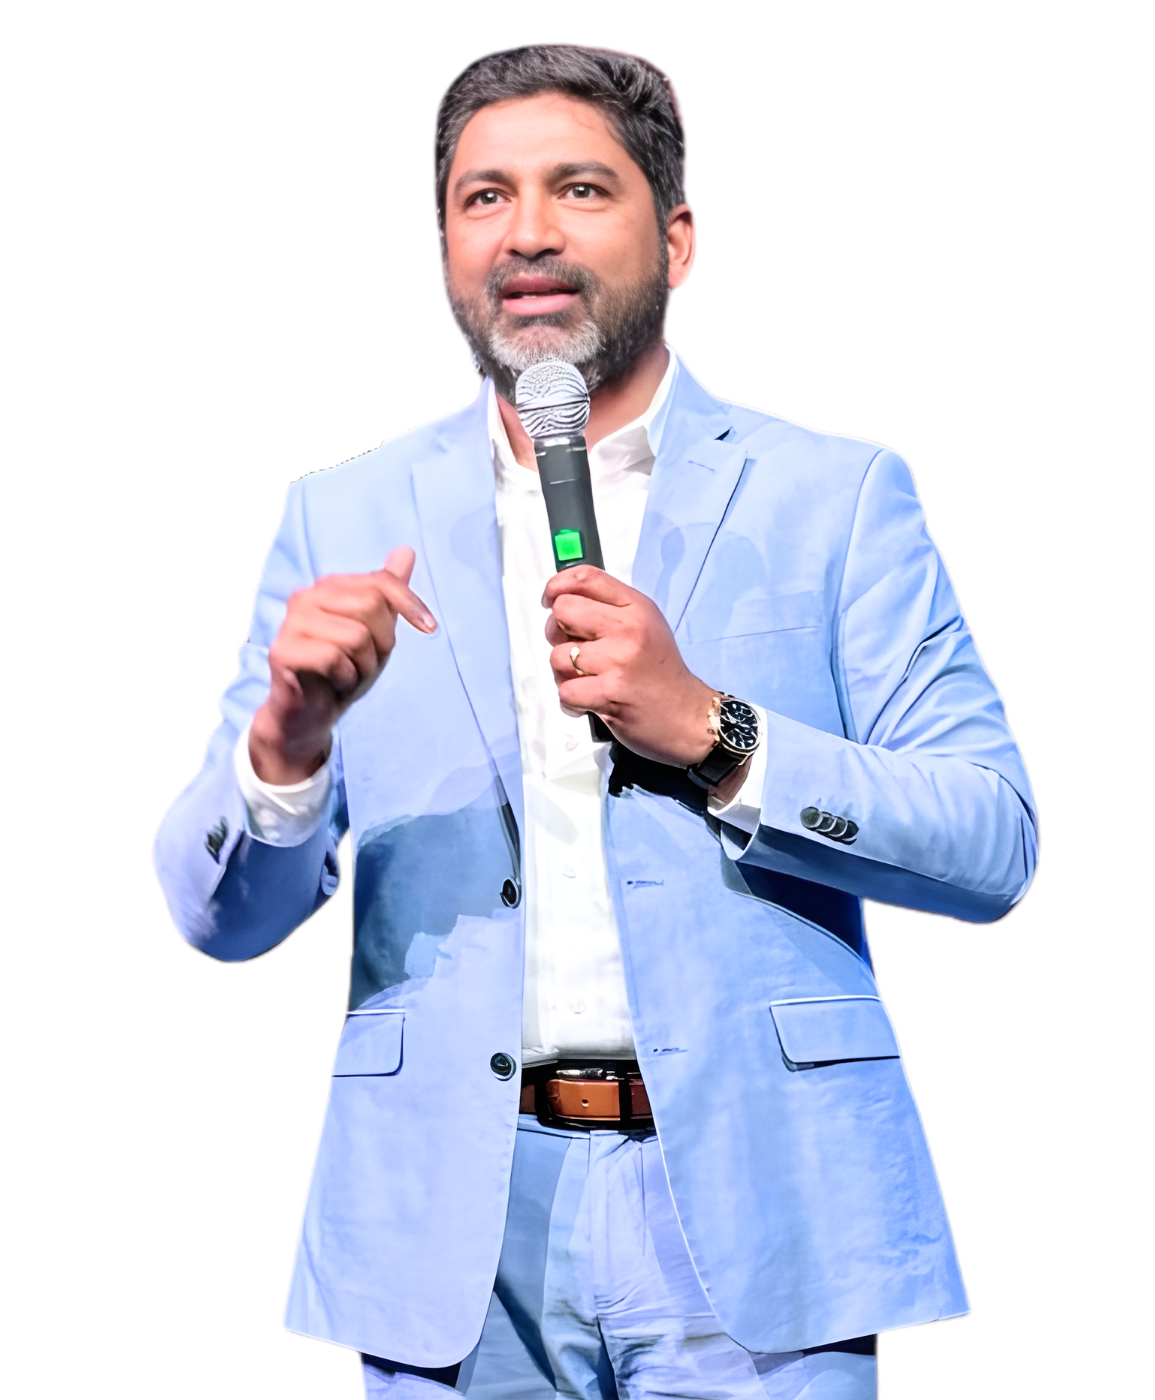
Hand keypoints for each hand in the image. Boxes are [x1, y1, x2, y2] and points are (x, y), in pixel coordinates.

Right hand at [249, 547, 435, 783]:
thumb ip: (388, 593)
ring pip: (357, 636)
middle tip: (364, 662)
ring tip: (347, 674)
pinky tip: (333, 683)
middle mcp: (306, 597)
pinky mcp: (283, 650)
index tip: (430, 628)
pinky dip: (345, 678)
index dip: (410, 604)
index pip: (381, 582)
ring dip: (363, 666)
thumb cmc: (344, 671)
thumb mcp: (377, 631)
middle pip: (371, 607)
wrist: (311, 714)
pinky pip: (335, 658)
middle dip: (381, 643)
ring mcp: (291, 622)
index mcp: (328, 587)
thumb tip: (406, 551)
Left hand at [543, 566, 718, 767]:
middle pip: (563, 611)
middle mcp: (628, 628)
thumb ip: (608, 608)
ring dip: (564, 674)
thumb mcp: (644, 625)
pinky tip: (589, 701)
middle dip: (557, 633)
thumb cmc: (660, 672)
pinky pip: (565, 691)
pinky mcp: (609, 693)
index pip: (585, 577)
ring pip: (558, 656)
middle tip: (574, 650)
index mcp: (636, 607)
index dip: (556, 586)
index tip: (550, 600)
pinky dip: (571, 701)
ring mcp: (618, 661)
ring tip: (587, 681)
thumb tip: (560, 600)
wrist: (687, 716)